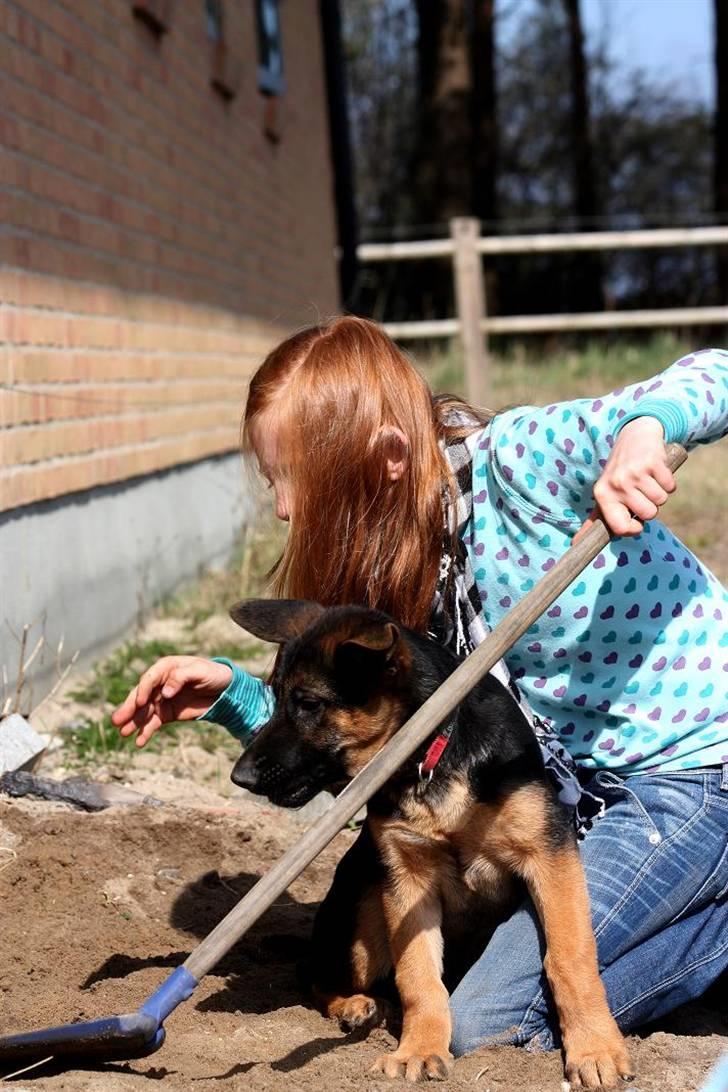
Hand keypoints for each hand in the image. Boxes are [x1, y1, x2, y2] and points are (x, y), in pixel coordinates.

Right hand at [111, 656, 232, 746]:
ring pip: (143, 712)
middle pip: (141, 696)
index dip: (142, 690)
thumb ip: (181, 677)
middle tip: (117, 720)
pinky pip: (153, 723)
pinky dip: (146, 732)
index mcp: (166, 668)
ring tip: (123, 733)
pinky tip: (139, 741)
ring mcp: (162, 700)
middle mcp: (160, 684)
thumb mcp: (200, 671)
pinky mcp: (167, 714)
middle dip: (129, 709)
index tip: (139, 703)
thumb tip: (165, 692)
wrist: (226, 690)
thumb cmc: (213, 674)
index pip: (149, 679)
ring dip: (133, 722)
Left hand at [573, 417, 675, 543]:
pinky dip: (668, 482)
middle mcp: (617, 484)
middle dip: (650, 506)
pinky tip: (656, 472)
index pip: (620, 528)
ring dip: (659, 493)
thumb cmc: (619, 472)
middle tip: (641, 491)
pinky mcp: (653, 463)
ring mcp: (635, 472)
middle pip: (648, 515)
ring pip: (660, 501)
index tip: (636, 522)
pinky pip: (670, 487)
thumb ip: (594, 519)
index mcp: (602, 494)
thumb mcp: (604, 492)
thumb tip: (575, 543)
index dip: (634, 529)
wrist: (635, 435)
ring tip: (648, 480)